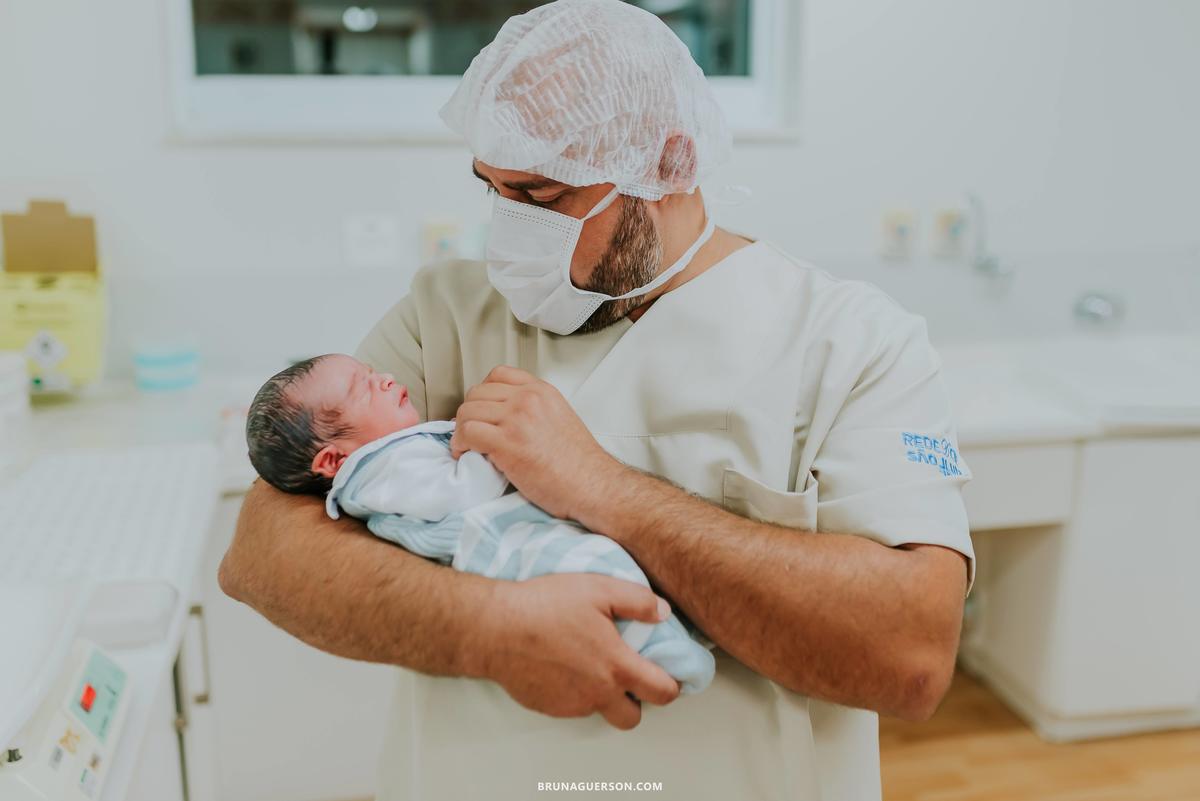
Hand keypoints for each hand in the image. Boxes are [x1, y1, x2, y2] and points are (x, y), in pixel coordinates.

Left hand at [450, 366, 622, 521]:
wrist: (592, 485)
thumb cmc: (579, 464)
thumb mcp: (560, 419)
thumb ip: (535, 409)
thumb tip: (506, 417)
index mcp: (542, 392)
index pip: (498, 374)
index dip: (483, 393)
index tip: (482, 410)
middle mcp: (528, 399)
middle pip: (477, 392)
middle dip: (469, 413)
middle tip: (471, 432)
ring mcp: (517, 419)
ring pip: (467, 411)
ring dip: (461, 430)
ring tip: (467, 445)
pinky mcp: (507, 443)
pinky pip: (467, 433)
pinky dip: (459, 445)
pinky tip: (465, 454)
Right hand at [473, 574, 680, 729]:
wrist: (494, 627)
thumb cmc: (544, 606)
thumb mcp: (599, 588)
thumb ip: (638, 601)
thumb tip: (663, 612)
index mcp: (616, 666)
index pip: (662, 693)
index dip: (672, 686)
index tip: (668, 674)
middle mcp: (597, 693)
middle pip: (632, 718)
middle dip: (636, 701)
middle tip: (627, 676)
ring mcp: (571, 704)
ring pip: (599, 710)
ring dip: (602, 695)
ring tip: (588, 663)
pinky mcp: (547, 707)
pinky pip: (571, 707)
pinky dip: (574, 692)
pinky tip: (562, 665)